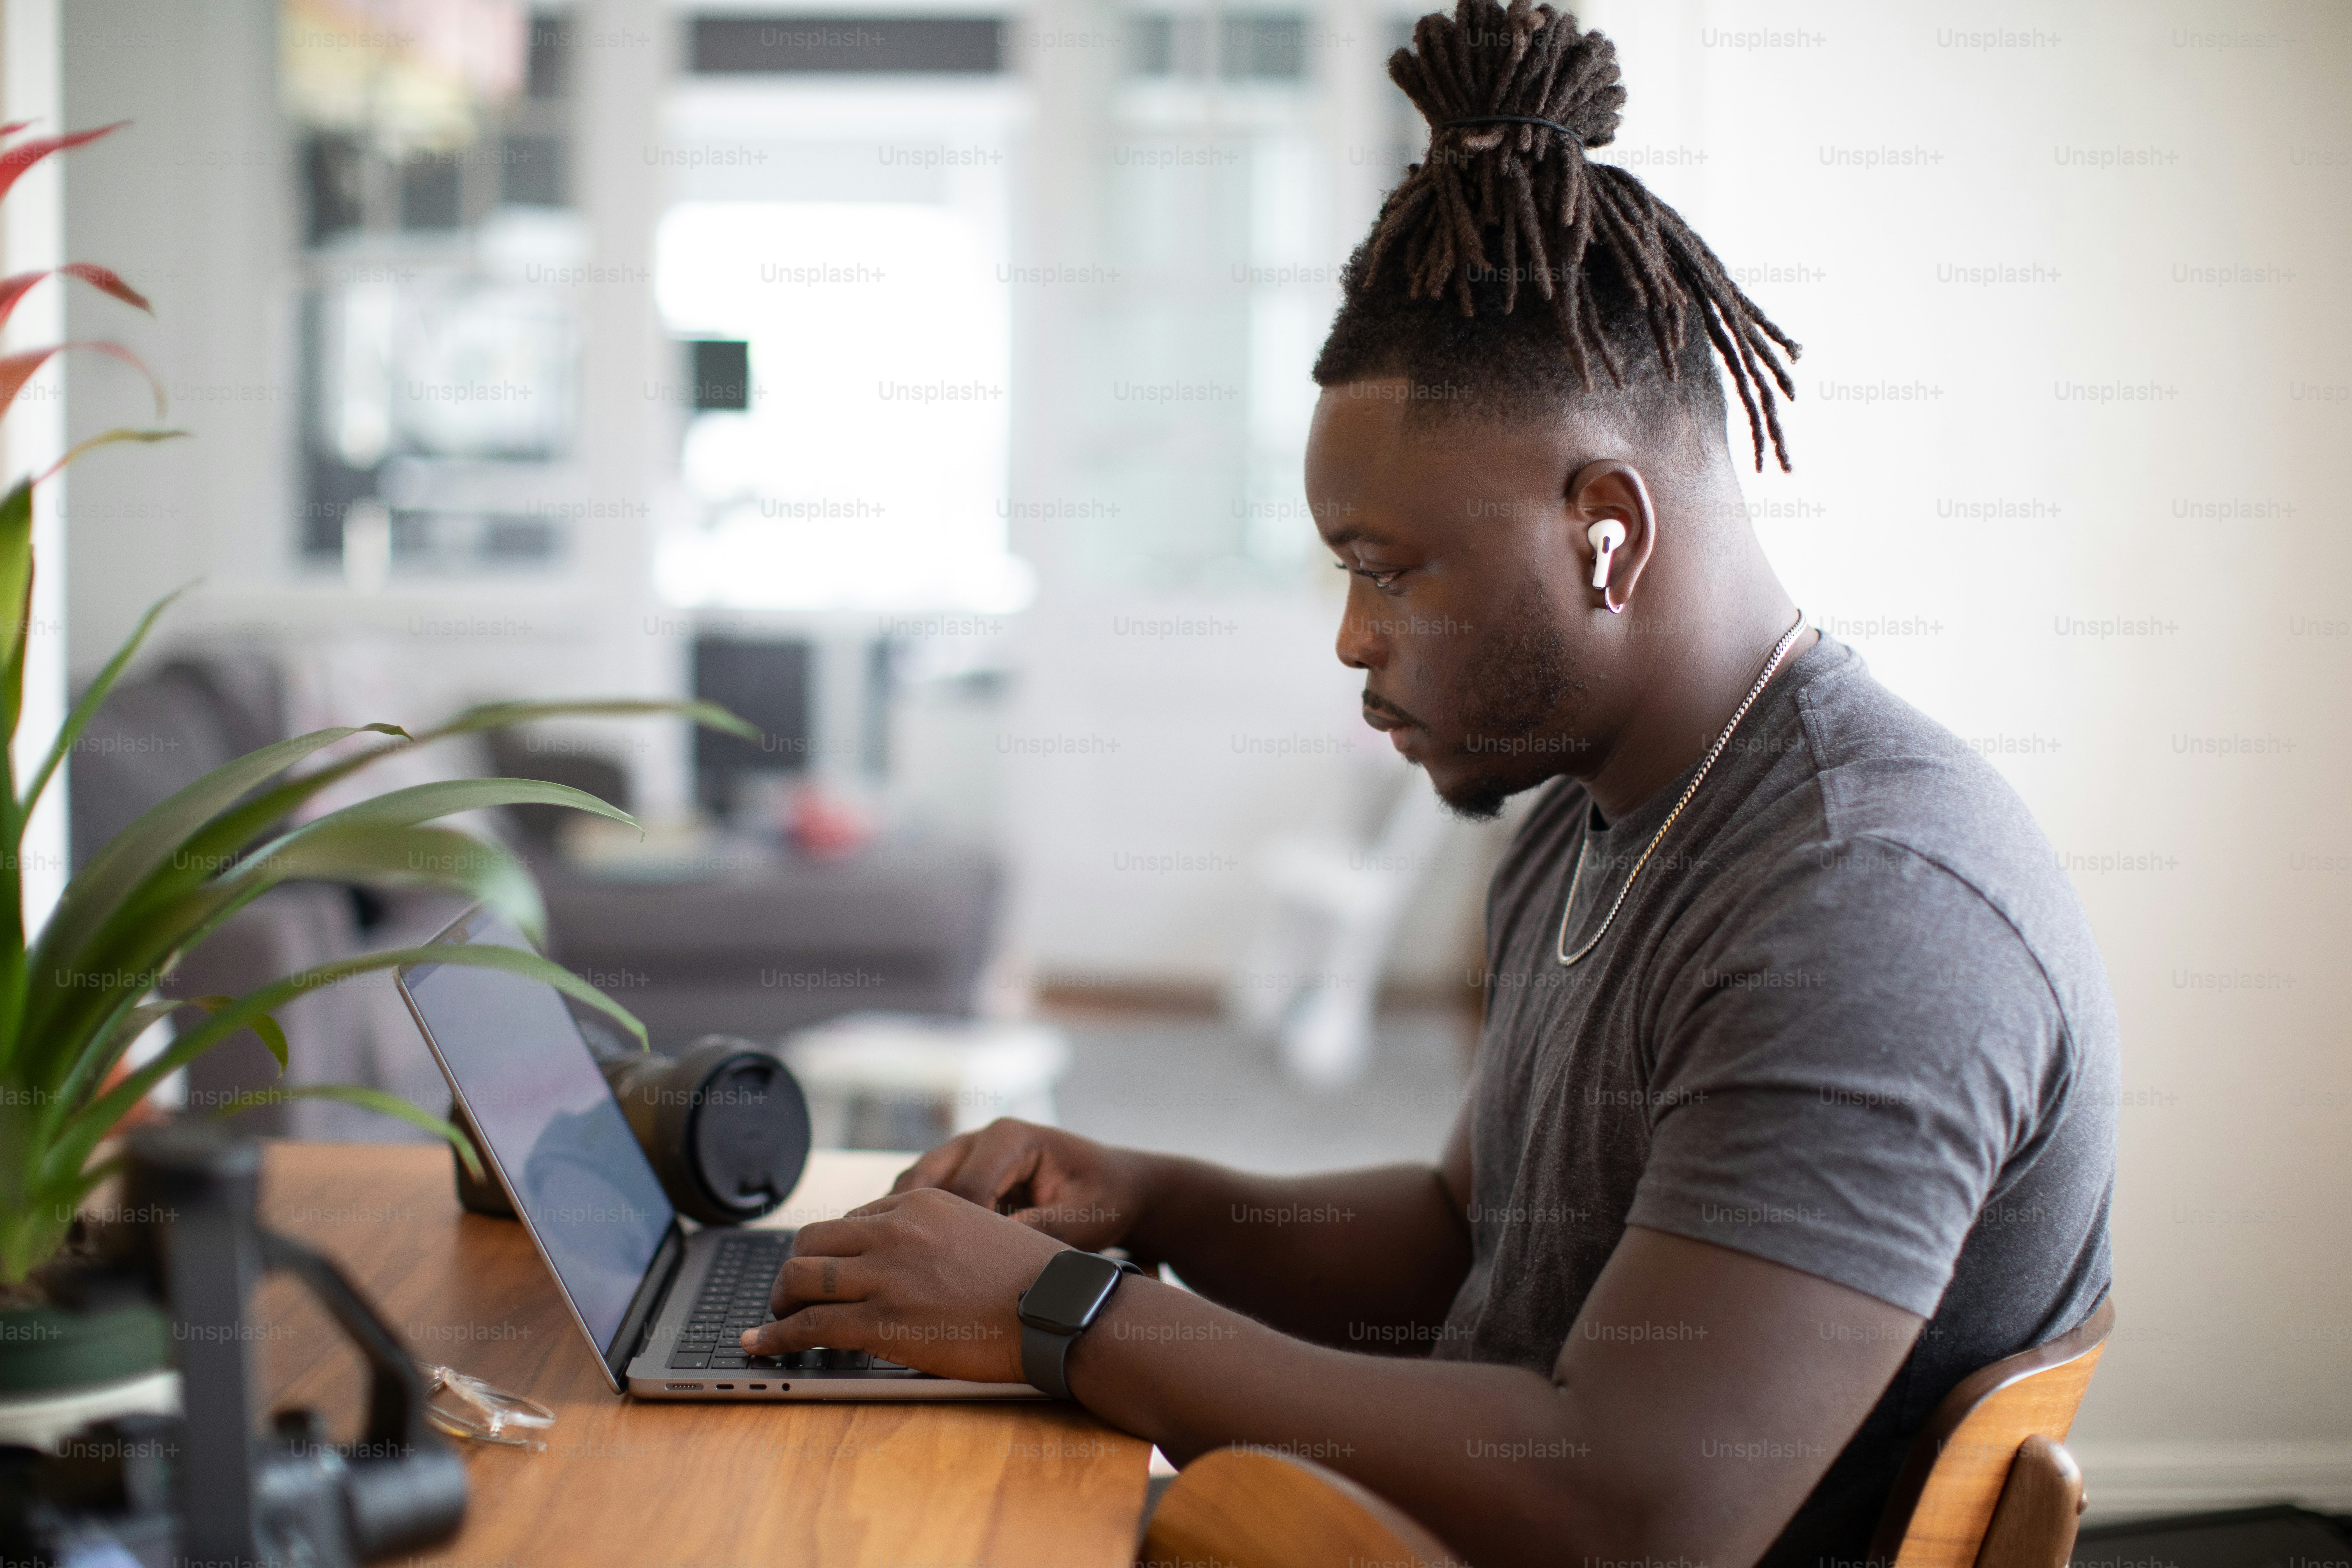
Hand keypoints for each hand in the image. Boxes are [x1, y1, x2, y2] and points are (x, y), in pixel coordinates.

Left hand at [743, 1188, 1068, 1381]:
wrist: (1055, 1308)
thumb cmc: (1029, 1277)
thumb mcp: (980, 1227)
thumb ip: (936, 1234)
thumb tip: (907, 1256)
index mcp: (921, 1202)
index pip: (852, 1219)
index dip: (836, 1250)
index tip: (829, 1270)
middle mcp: (895, 1230)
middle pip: (813, 1240)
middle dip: (796, 1269)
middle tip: (793, 1293)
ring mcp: (886, 1274)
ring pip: (800, 1277)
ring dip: (780, 1300)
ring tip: (775, 1318)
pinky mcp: (882, 1321)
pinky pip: (808, 1325)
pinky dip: (775, 1336)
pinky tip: (760, 1345)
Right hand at [890, 1119, 1148, 1252]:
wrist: (1115, 1184)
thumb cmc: (1103, 1198)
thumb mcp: (1084, 1218)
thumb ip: (1041, 1228)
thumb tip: (996, 1250)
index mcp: (1011, 1138)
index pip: (967, 1185)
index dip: (960, 1230)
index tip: (959, 1271)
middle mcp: (979, 1139)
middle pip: (924, 1179)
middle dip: (915, 1224)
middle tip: (912, 1270)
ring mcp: (964, 1154)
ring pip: (915, 1187)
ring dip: (908, 1224)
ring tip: (903, 1268)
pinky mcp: (959, 1174)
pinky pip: (925, 1198)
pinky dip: (917, 1224)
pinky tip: (915, 1260)